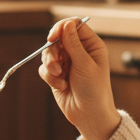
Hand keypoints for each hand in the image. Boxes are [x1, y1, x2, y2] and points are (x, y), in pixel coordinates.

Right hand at [39, 17, 120, 139]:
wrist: (89, 115)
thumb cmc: (94, 90)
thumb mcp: (85, 65)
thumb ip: (74, 44)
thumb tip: (67, 24)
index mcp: (91, 45)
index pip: (74, 26)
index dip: (61, 28)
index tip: (52, 37)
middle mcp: (78, 51)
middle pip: (57, 38)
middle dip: (53, 52)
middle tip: (55, 65)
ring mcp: (67, 62)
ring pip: (49, 53)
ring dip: (50, 65)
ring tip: (58, 76)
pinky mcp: (56, 74)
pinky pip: (45, 68)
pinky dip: (50, 77)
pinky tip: (61, 86)